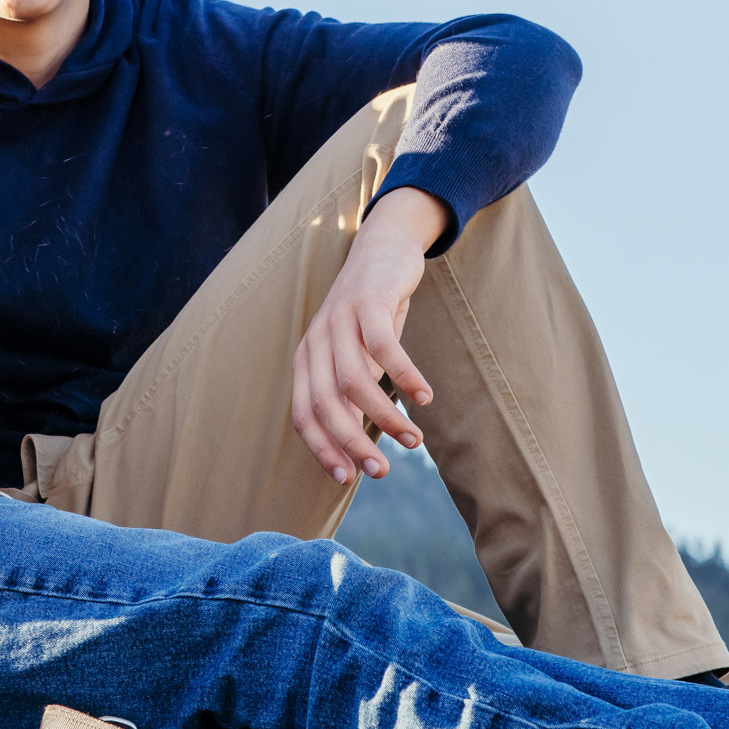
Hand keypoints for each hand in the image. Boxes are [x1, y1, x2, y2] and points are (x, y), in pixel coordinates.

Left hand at [290, 188, 445, 484]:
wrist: (382, 250)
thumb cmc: (370, 317)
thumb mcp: (355, 358)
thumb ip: (351, 396)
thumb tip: (357, 448)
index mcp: (306, 360)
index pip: (303, 414)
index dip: (322, 449)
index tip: (347, 479)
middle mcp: (316, 341)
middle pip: (326, 403)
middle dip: (353, 443)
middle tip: (383, 472)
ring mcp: (339, 319)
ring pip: (355, 380)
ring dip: (385, 416)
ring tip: (413, 440)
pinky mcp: (368, 302)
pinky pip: (383, 347)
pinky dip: (405, 376)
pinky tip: (424, 397)